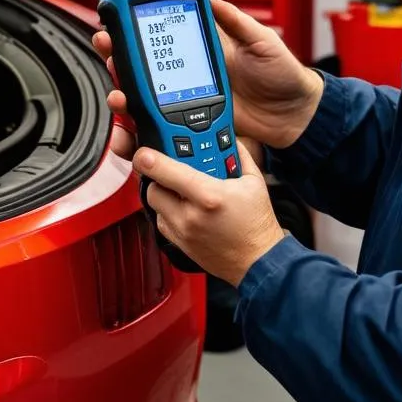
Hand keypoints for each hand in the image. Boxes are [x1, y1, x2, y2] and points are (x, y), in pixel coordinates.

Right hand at [92, 0, 322, 152]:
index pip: (167, 34)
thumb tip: (214, 1)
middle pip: (146, 65)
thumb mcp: (264, 42)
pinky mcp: (193, 125)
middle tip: (106, 50)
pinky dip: (143, 128)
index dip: (141, 27)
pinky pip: (162, 127)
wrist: (295, 116)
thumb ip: (237, 23)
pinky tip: (130, 127)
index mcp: (208, 49)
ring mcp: (190, 100)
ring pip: (147, 97)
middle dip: (120, 58)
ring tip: (118, 94)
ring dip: (126, 95)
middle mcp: (193, 73)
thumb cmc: (285, 76)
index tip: (119, 19)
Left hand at [134, 139, 286, 286]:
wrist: (257, 261)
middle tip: (173, 171)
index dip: (148, 158)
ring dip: (162, 195)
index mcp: (208, 195)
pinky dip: (167, 212)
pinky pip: (161, 222)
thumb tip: (230, 139)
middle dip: (159, 176)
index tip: (143, 153)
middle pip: (153, 188)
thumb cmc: (257, 224)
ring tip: (182, 191)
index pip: (165, 171)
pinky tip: (184, 208)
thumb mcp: (254, 182)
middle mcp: (190, 215)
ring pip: (154, 205)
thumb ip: (240, 155)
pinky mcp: (180, 244)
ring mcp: (183, 232)